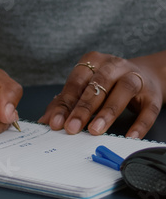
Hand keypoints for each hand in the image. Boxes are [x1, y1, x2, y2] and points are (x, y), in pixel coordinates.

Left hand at [39, 52, 163, 138]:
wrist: (146, 75)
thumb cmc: (108, 84)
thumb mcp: (85, 88)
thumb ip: (65, 102)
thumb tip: (45, 121)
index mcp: (94, 62)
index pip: (76, 82)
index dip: (65, 103)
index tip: (55, 122)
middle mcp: (115, 66)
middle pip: (98, 85)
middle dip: (83, 108)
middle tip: (72, 128)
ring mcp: (136, 78)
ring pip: (123, 90)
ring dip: (108, 111)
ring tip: (95, 130)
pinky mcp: (152, 94)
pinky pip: (147, 109)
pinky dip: (139, 123)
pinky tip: (129, 136)